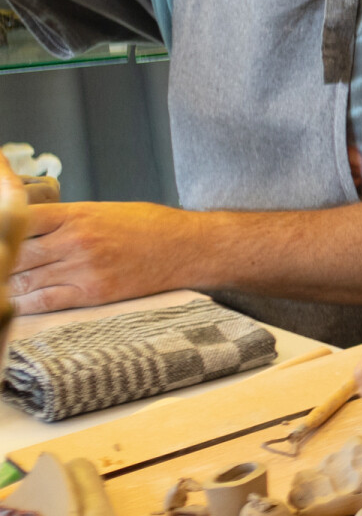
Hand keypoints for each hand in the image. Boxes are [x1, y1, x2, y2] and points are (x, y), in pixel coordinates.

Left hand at [10, 200, 188, 312]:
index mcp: (77, 215)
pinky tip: (16, 303)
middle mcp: (76, 240)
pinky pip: (46, 302)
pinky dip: (25, 304)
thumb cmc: (149, 226)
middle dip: (2, 260)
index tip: (1, 239)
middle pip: (16, 253)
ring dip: (9, 285)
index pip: (19, 220)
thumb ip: (64, 220)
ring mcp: (84, 269)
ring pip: (25, 280)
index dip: (3, 231)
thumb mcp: (103, 210)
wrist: (188, 247)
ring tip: (5, 284)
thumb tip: (27, 229)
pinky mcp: (93, 293)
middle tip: (0, 265)